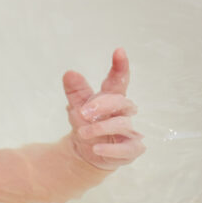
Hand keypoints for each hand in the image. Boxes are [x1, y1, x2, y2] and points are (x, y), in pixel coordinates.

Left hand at [62, 48, 144, 170]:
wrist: (86, 152)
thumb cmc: (87, 123)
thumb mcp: (77, 106)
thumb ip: (75, 91)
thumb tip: (69, 73)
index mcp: (111, 98)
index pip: (118, 80)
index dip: (120, 66)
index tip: (119, 51)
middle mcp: (123, 113)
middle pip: (121, 102)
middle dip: (102, 105)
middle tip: (83, 112)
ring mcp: (130, 130)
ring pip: (122, 124)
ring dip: (100, 128)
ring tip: (82, 133)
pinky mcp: (132, 149)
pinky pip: (127, 148)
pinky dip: (111, 149)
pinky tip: (97, 149)